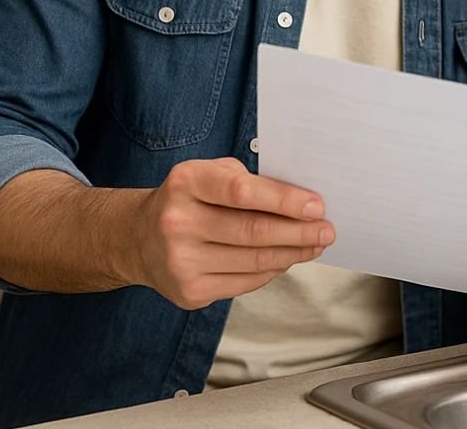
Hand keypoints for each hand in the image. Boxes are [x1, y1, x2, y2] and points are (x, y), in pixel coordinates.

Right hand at [126, 158, 334, 309]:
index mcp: (186, 183)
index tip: (316, 206)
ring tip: (315, 245)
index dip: (284, 201)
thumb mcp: (211, 173)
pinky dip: (272, 270)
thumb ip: (250, 182)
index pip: (242, 193)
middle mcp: (177, 223)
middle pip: (253, 232)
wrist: (139, 240)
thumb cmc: (189, 199)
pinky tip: (287, 260)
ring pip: (254, 261)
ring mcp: (180, 262)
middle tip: (327, 230)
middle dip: (299, 232)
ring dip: (293, 254)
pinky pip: (245, 282)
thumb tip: (303, 203)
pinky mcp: (189, 292)